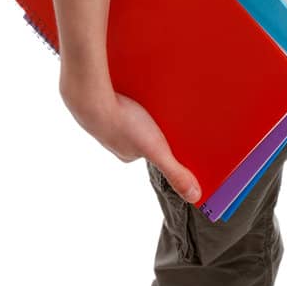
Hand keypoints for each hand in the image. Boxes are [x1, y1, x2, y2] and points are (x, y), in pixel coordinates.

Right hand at [59, 77, 201, 203]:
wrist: (92, 98)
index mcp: (129, 154)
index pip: (155, 152)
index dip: (167, 145)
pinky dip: (130, 97)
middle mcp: (117, 140)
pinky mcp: (104, 100)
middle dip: (156, 125)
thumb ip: (175, 173)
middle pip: (144, 133)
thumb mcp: (156, 150)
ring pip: (133, 116)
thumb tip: (194, 196)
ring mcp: (109, 120)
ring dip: (144, 110)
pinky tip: (136, 89)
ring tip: (154, 100)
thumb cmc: (122, 124)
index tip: (179, 135)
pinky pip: (123, 100)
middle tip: (167, 114)